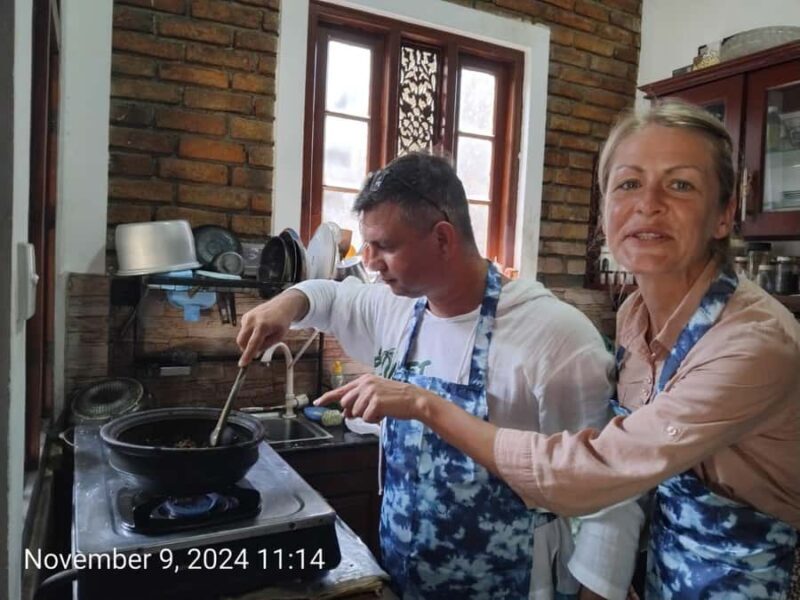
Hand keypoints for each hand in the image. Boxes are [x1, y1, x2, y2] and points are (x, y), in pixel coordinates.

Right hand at [236, 290, 307, 365]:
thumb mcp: (278, 337)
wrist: (282, 306)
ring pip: (241, 336)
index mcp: (263, 326)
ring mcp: (248, 317)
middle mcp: (253, 320)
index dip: (247, 355)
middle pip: (241, 341)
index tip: (242, 364)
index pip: (252, 344)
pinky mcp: (245, 316)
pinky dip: (249, 333)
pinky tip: (259, 329)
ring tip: (262, 336)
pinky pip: (243, 330)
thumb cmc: (282, 322)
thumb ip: (266, 346)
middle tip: (256, 351)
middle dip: (245, 349)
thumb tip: (255, 353)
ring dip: (248, 341)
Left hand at [315, 374, 431, 422]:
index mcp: (364, 380)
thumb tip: (345, 414)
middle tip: (370, 411)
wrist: (414, 400)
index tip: (317, 403)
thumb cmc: (396, 398)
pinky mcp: (375, 402)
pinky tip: (384, 413)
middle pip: (346, 404)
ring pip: (356, 413)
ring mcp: (370, 392)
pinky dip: (375, 419)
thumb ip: (359, 401)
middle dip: (354, 412)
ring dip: (367, 416)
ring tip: (381, 410)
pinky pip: (366, 418)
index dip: (327, 397)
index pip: (341, 390)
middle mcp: (365, 384)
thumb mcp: (376, 394)